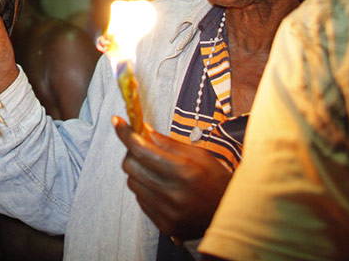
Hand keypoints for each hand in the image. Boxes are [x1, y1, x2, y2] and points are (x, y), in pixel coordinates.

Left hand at [113, 116, 231, 240]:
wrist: (231, 215)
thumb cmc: (216, 181)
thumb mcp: (198, 155)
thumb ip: (167, 143)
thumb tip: (142, 129)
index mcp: (184, 172)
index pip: (142, 149)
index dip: (126, 133)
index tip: (118, 122)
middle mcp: (173, 194)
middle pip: (131, 166)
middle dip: (132, 152)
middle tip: (141, 148)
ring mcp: (167, 212)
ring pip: (132, 183)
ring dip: (137, 172)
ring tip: (155, 170)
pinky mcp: (164, 224)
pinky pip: (140, 200)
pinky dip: (145, 189)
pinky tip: (160, 187)